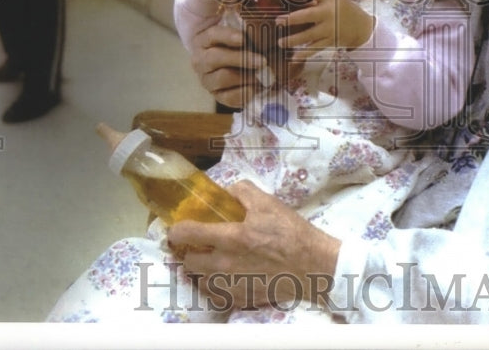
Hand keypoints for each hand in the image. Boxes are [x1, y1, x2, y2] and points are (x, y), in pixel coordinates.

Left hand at [168, 180, 341, 309]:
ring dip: (200, 269)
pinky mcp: (240, 299)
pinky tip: (225, 275)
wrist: (313, 266)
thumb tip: (227, 190)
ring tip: (210, 259)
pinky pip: (215, 294)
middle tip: (197, 243)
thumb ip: (243, 191)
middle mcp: (225, 265)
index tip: (178, 228)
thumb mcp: (269, 203)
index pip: (188, 235)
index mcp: (231, 238)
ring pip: (199, 280)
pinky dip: (214, 285)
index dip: (176, 230)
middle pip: (188, 262)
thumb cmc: (291, 233)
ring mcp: (231, 285)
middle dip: (188, 251)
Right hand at [189, 19, 266, 109]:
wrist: (230, 65)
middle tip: (263, 61)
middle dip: (241, 59)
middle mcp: (200, 60)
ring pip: (222, 78)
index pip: (213, 35)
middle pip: (216, 58)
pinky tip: (255, 89)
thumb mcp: (239, 34)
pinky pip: (227, 97)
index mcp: (204, 40)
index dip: (228, 36)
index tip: (244, 39)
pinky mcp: (215, 95)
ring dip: (245, 77)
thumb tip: (258, 25)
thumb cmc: (238, 45)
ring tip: (262, 75)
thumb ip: (247, 30)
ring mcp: (206, 79)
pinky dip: (243, 93)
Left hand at [276, 0, 373, 59]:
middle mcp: (329, 13)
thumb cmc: (341, 9)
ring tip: (281, 42)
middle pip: (308, 15)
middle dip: (292, 19)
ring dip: (293, 40)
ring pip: (309, 36)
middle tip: (278, 21)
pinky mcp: (330, 41)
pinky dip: (304, 54)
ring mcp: (330, 29)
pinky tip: (293, 57)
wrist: (362, 27)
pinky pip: (315, 49)